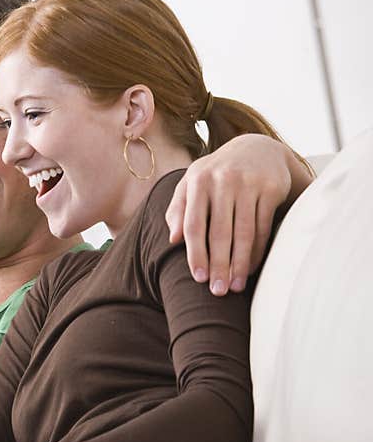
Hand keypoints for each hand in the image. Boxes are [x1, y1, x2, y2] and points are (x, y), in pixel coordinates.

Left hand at [165, 134, 296, 294]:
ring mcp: (249, 184)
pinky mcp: (271, 188)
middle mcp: (223, 181)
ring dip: (239, 264)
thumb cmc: (215, 175)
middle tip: (218, 291)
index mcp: (198, 181)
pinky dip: (257, 251)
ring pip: (244, 233)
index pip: (194, 225)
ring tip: (235, 286)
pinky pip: (263, 227)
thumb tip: (172, 240)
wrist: (256, 149)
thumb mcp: (191, 185)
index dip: (196, 254)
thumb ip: (177, 210)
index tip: (198, 278)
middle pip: (219, 232)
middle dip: (219, 265)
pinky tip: (250, 269)